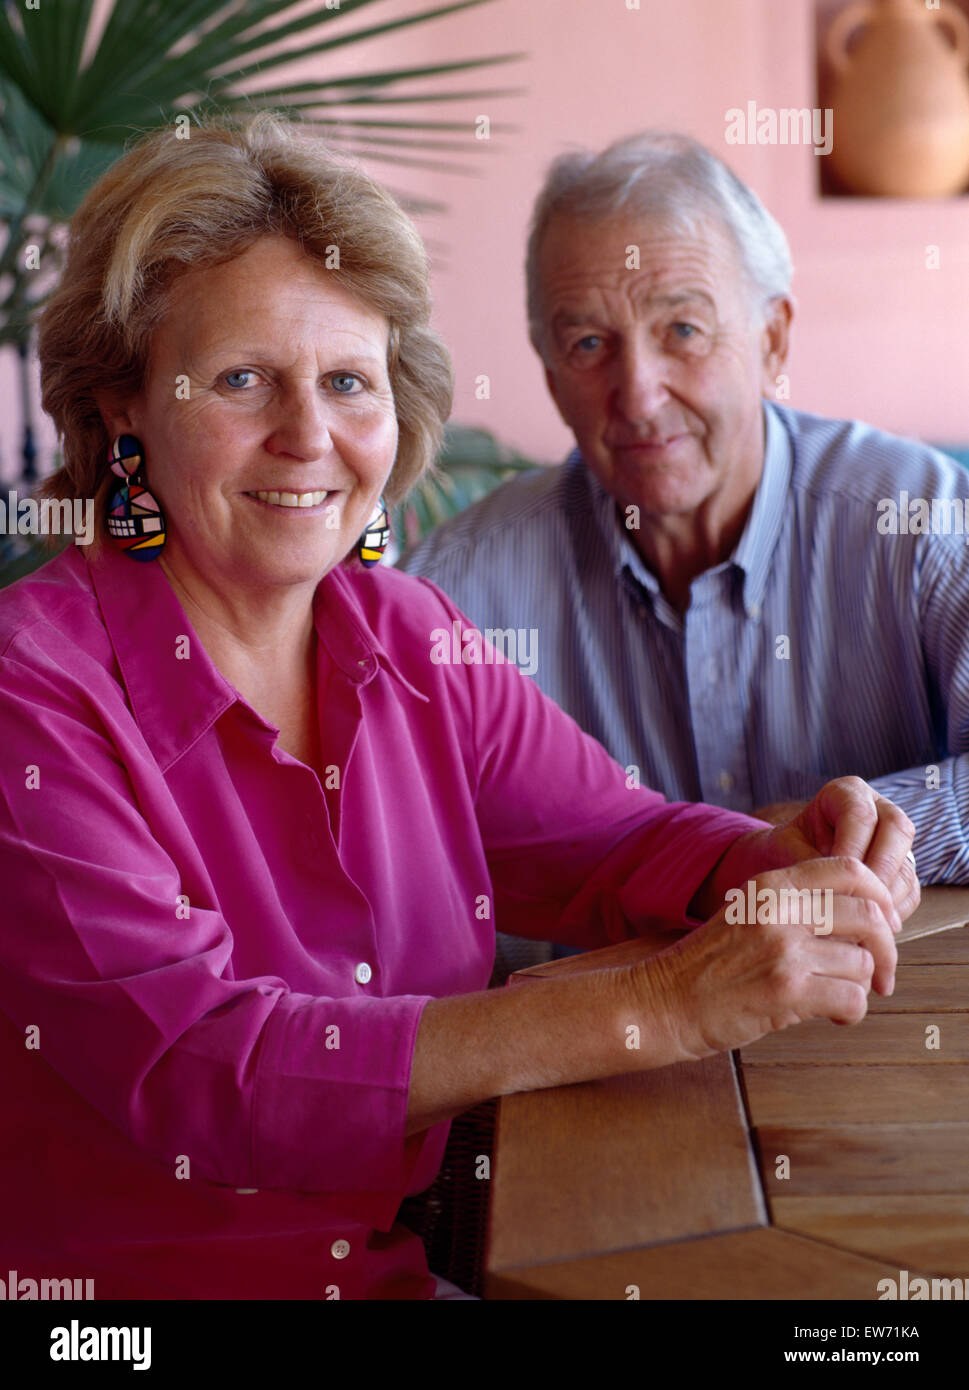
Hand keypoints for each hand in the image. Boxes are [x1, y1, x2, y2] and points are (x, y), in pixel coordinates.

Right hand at [637, 857, 898, 1063]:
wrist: (663, 1001)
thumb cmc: (707, 965)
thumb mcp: (746, 915)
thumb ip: (795, 907)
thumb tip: (862, 917)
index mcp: (770, 885)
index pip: (849, 869)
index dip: (879, 895)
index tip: (884, 923)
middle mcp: (779, 910)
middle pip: (868, 915)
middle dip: (884, 949)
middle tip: (881, 973)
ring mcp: (783, 949)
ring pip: (862, 962)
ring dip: (861, 986)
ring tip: (838, 996)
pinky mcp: (786, 991)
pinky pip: (851, 998)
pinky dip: (850, 1012)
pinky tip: (831, 1016)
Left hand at [705, 777, 918, 922]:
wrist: (786, 863)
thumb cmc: (782, 850)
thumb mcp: (786, 848)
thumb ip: (807, 861)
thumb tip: (833, 892)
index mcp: (847, 793)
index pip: (861, 815)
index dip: (852, 850)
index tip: (834, 883)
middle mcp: (879, 809)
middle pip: (897, 830)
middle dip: (879, 870)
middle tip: (859, 903)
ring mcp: (895, 840)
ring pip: (907, 862)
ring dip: (889, 896)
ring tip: (864, 922)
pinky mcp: (902, 869)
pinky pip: (909, 889)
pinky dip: (894, 910)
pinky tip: (872, 928)